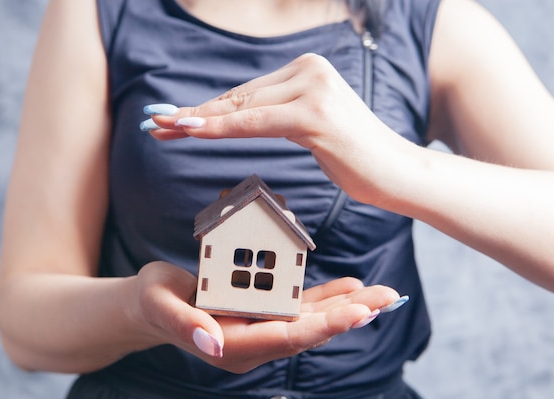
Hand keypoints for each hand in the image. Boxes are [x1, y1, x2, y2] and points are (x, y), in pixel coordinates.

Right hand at [133, 261, 400, 373]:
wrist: (153, 304)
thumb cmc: (153, 301)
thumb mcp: (158, 305)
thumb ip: (182, 324)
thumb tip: (211, 344)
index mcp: (232, 345)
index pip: (285, 339)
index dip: (322, 326)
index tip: (356, 313)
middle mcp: (253, 342)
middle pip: (308, 332)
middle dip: (348, 316)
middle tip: (386, 299)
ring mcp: (260, 329)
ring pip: (310, 320)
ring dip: (346, 308)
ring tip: (381, 294)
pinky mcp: (262, 314)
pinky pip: (299, 307)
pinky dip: (325, 298)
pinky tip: (350, 287)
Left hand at [143, 53, 405, 203]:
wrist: (397, 173)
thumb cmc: (355, 156)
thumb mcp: (311, 128)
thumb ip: (280, 114)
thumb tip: (240, 116)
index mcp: (307, 70)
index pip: (246, 93)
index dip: (207, 108)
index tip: (174, 119)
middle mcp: (309, 71)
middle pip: (238, 97)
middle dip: (194, 115)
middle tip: (156, 123)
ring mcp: (313, 89)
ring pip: (242, 108)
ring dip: (199, 121)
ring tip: (164, 128)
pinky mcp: (315, 114)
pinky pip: (257, 123)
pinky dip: (222, 128)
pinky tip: (192, 131)